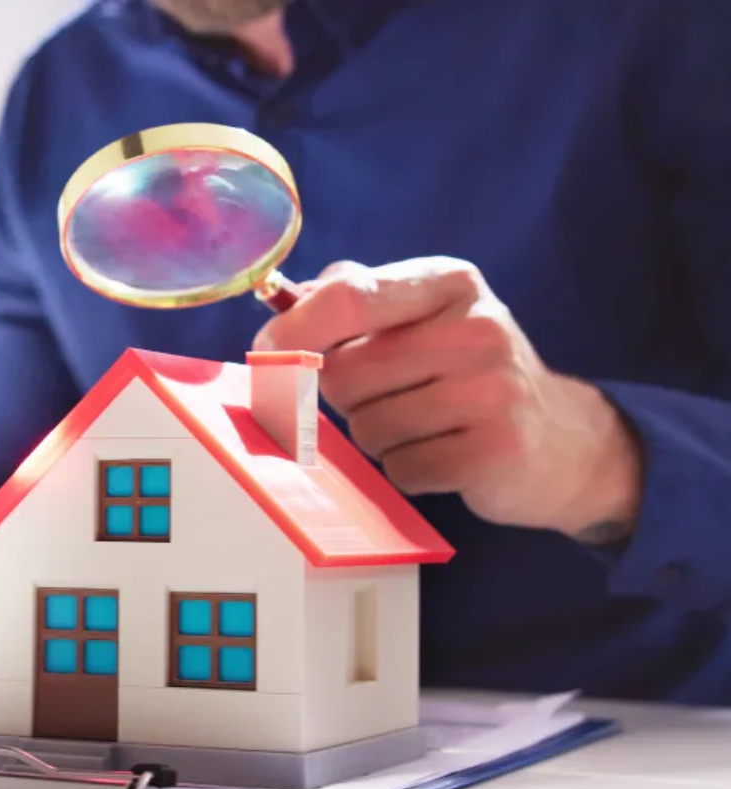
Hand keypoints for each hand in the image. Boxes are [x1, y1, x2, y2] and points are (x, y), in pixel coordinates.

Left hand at [252, 257, 642, 541]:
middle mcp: (476, 328)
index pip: (348, 297)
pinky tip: (444, 453)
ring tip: (424, 424)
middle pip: (346, 374)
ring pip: (368, 428)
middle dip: (344, 396)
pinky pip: (401, 469)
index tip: (264, 354)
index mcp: (449, 282)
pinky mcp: (494, 451)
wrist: (560, 440)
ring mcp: (491, 390)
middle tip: (386, 395)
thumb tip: (284, 303)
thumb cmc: (466, 372)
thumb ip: (356, 299)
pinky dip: (408, 470)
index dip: (292, 331)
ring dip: (379, 437)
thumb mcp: (424, 316)